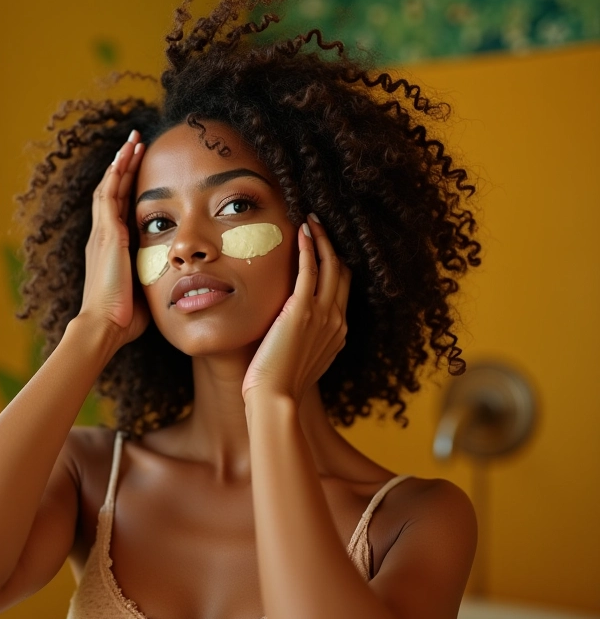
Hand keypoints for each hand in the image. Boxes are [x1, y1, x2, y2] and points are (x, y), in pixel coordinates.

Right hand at [76, 130, 149, 347]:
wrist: (106, 325)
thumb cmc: (125, 318)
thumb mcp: (144, 290)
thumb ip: (153, 277)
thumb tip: (175, 278)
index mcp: (113, 249)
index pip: (121, 210)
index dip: (130, 189)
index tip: (142, 172)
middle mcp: (104, 236)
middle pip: (115, 192)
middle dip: (125, 167)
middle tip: (136, 145)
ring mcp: (103, 233)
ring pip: (110, 187)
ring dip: (121, 163)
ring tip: (133, 141)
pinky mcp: (106, 234)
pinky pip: (108, 194)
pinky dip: (115, 173)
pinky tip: (123, 156)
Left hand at [242, 214, 350, 403]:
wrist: (274, 398)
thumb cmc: (279, 386)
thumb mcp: (302, 360)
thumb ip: (305, 341)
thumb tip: (294, 332)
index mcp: (338, 332)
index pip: (343, 289)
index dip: (337, 265)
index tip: (326, 248)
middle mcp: (337, 320)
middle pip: (343, 272)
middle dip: (333, 246)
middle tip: (320, 225)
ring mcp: (323, 314)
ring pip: (331, 266)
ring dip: (322, 239)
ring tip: (312, 220)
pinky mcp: (301, 310)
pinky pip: (310, 270)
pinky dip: (308, 247)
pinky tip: (303, 231)